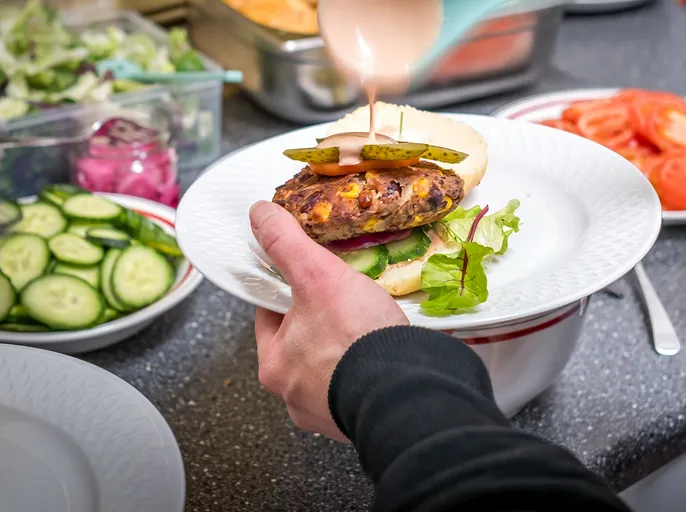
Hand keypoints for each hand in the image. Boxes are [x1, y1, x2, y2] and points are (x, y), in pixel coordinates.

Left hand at [249, 201, 408, 440]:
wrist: (408, 389)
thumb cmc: (356, 338)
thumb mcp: (317, 275)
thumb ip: (286, 243)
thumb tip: (260, 215)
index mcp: (273, 365)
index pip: (269, 318)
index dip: (288, 294)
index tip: (307, 282)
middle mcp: (294, 396)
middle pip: (301, 344)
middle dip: (321, 324)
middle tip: (346, 303)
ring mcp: (327, 412)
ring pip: (331, 368)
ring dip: (347, 350)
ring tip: (369, 328)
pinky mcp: (360, 419)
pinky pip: (359, 387)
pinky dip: (368, 371)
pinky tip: (383, 355)